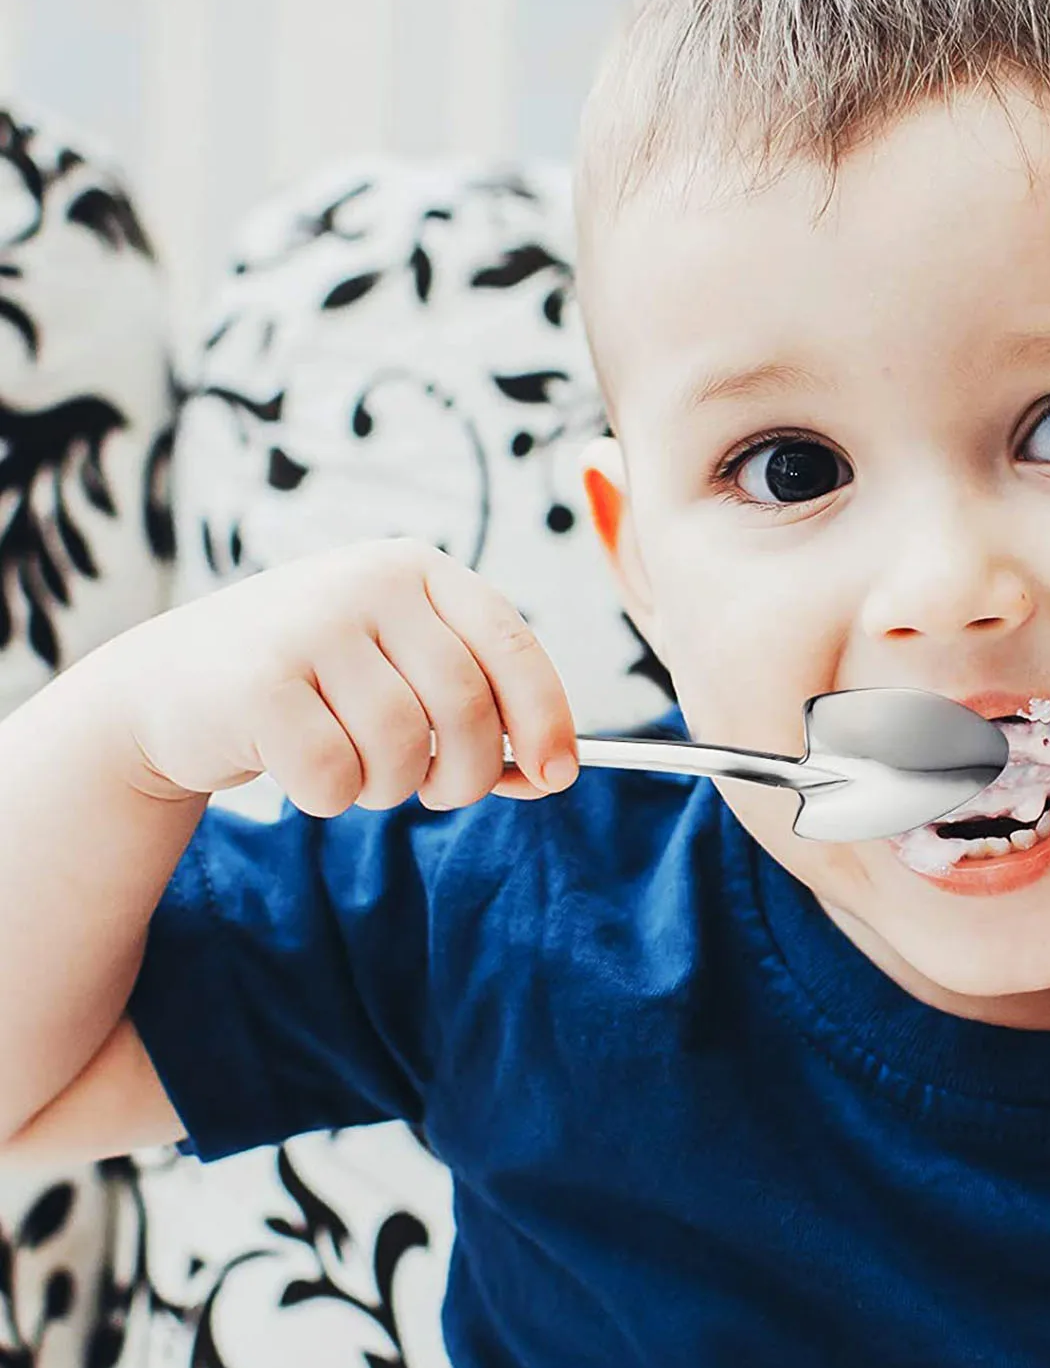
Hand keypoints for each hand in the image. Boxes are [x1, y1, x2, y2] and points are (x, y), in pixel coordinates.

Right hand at [94, 539, 578, 815]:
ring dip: (390, 788)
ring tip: (358, 768)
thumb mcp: (402, 674)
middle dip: (465, 775)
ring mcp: (310, 624)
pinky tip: (302, 771)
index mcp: (419, 570)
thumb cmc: (317, 690)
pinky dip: (332, 797)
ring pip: (403, 749)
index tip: (558, 775)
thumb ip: (479, 712)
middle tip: (438, 792)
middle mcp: (368, 581)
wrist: (173, 688)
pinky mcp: (258, 682)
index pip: (512, 645)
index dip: (547, 718)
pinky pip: (337, 776)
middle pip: (466, 708)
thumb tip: (552, 773)